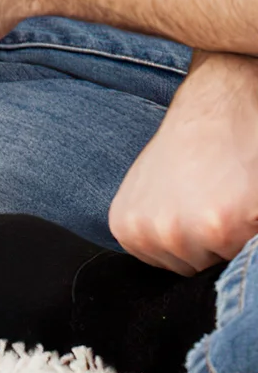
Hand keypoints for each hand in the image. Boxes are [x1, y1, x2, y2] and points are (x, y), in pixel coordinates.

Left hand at [109, 51, 257, 271]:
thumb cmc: (187, 148)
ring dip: (237, 238)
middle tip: (216, 197)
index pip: (173, 269)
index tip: (199, 208)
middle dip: (216, 242)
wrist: (217, 103)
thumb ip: (156, 233)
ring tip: (230, 196)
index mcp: (128, 230)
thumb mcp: (152, 193)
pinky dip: (251, 228)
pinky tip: (244, 198)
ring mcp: (190, 234)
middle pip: (200, 269)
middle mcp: (154, 235)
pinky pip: (248, 251)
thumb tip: (174, 267)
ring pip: (226, 263)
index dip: (196, 244)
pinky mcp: (226, 227)